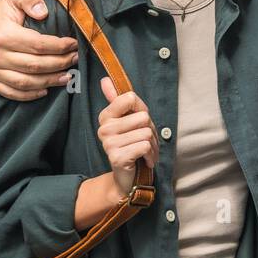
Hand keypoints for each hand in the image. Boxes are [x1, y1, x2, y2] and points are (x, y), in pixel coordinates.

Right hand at [0, 0, 77, 99]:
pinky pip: (12, 92)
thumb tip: (42, 12)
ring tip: (67, 76)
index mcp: (3, 35)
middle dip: (60, 63)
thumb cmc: (7, 10)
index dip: (59, 46)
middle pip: (35, 65)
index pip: (38, 45)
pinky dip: (30, 94)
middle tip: (75, 58)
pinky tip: (46, 90)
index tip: (74, 44)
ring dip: (49, 81)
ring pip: (26, 82)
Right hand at [96, 76, 157, 194]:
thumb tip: (105, 79)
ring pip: (146, 133)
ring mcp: (109, 143)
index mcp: (106, 116)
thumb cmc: (131, 145)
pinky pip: (145, 146)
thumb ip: (118, 100)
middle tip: (145, 141)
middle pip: (143, 117)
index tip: (140, 121)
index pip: (130, 98)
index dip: (142, 109)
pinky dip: (151, 155)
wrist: (127, 178)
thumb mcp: (127, 121)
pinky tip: (145, 160)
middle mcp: (104, 128)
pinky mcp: (117, 157)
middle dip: (151, 130)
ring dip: (153, 145)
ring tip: (145, 152)